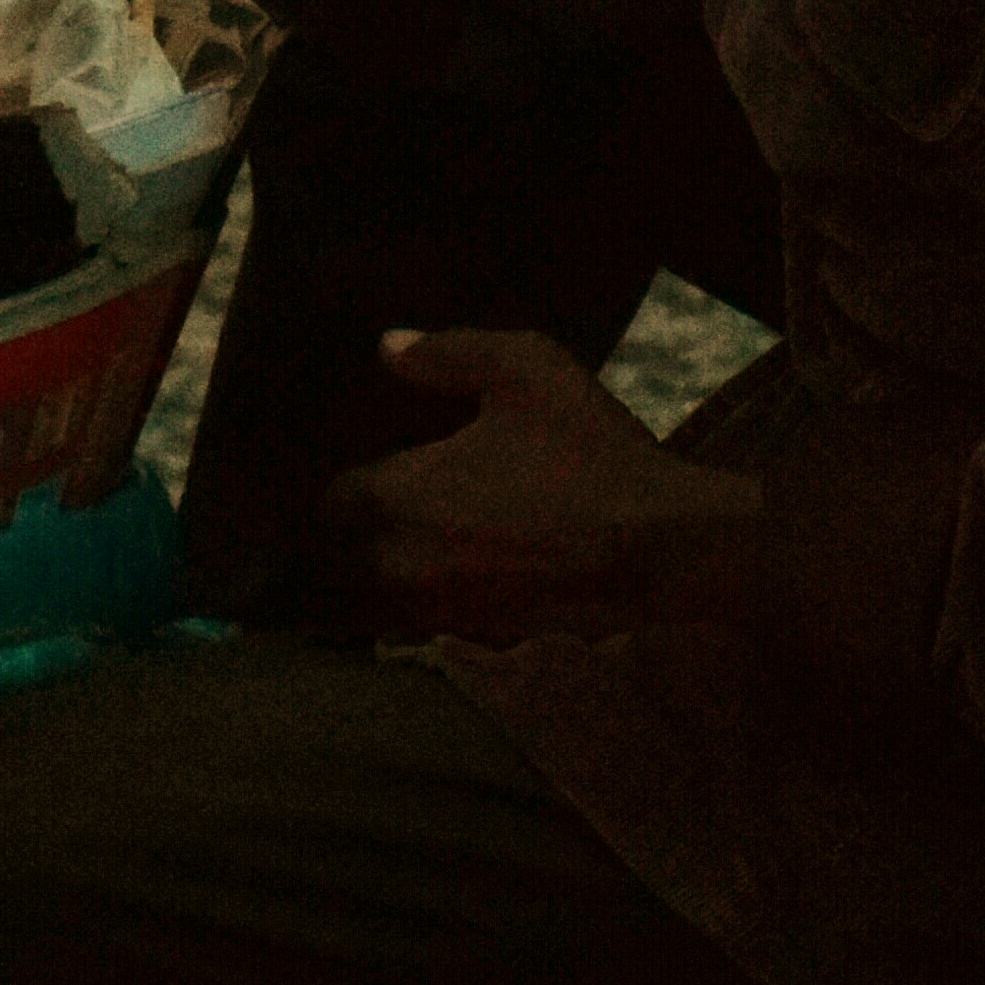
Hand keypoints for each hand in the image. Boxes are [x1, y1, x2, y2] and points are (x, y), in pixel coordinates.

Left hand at [322, 328, 765, 646]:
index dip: (330, 484)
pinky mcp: (478, 638)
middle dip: (335, 540)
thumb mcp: (526, 370)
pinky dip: (415, 603)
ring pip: (370, 602)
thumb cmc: (590, 452)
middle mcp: (402, 564)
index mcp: (400, 497)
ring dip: (367, 580)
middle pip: (334, 563)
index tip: (346, 468)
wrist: (658, 547)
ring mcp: (438, 609)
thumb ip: (447, 353)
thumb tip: (387, 346)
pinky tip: (443, 574)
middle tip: (345, 516)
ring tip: (385, 548)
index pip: (326, 501)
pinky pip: (419, 624)